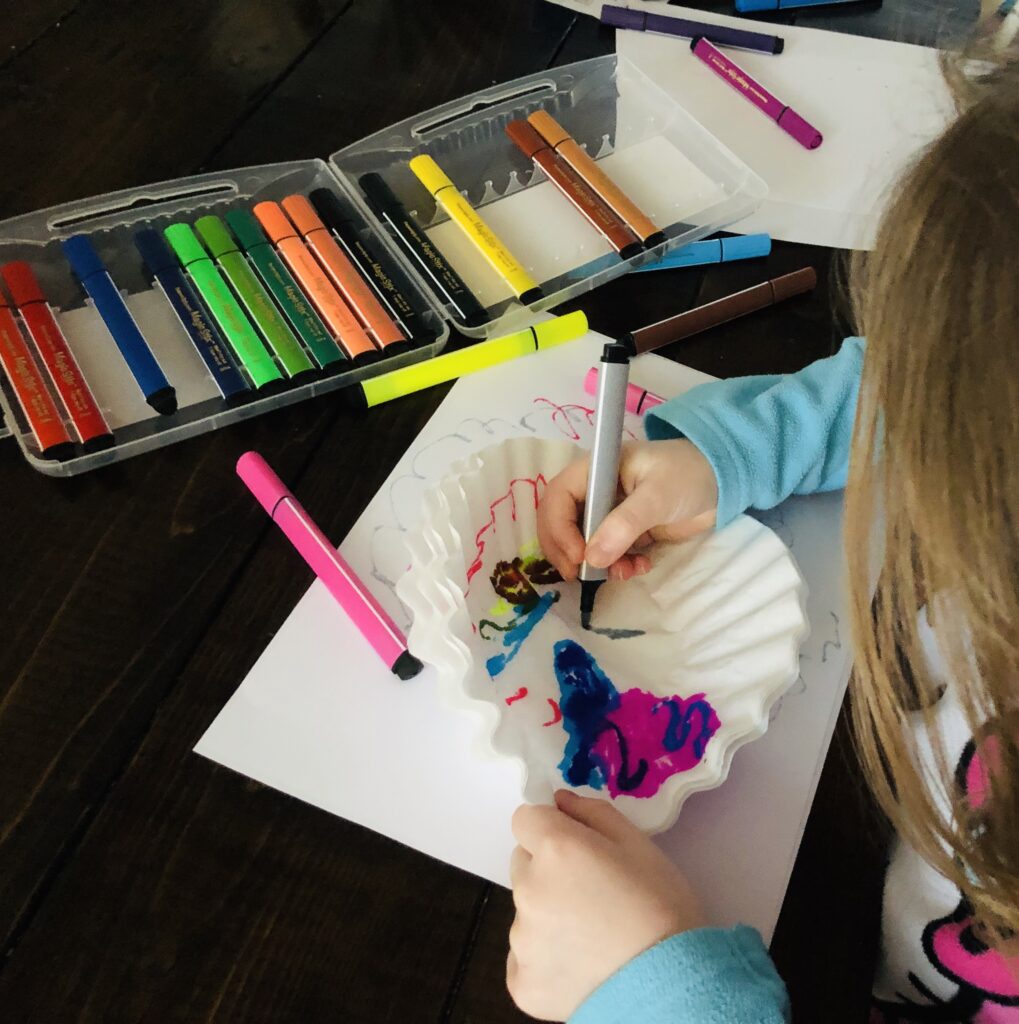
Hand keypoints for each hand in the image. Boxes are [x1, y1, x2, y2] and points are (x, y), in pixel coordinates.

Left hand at [507, 790, 704, 1021]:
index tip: (575, 847)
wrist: (672, 984)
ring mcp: (520, 939)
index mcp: (555, 849)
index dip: (550, 829)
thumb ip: (591, 812)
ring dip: (547, 913)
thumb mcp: (637, 844)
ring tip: (591, 933)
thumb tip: (558, 801)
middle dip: (548, 870)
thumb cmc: (661, 905)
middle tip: (590, 892)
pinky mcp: (521, 981)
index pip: (525, 819)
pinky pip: (522, 956)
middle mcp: (528, 889)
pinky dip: (544, 957)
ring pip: (525, 909)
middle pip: (523, 863)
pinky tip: (578, 963)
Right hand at [537, 439, 718, 581]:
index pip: (558, 497)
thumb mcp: (657, 496)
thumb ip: (624, 524)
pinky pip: (607, 552)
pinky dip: (617, 565)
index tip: (578, 557)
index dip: (559, 528)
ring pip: (582, 541)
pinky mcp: (625, 531)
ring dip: (595, 563)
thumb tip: (592, 558)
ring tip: (623, 573)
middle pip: (560, 521)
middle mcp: (595, 490)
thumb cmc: (688, 475)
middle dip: (566, 550)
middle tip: (578, 576)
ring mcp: (609, 512)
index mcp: (595, 470)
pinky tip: (639, 566)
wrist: (724, 483)